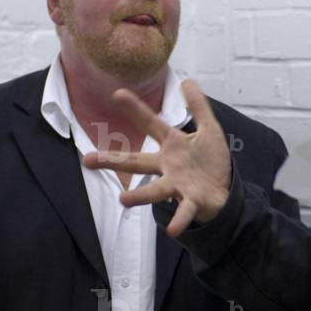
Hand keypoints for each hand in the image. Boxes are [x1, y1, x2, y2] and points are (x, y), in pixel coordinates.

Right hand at [82, 79, 231, 237]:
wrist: (225, 190)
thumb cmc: (211, 161)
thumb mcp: (209, 129)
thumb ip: (199, 106)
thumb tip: (186, 81)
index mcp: (172, 145)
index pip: (151, 123)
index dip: (135, 109)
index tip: (117, 94)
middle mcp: (168, 166)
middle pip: (137, 162)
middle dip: (112, 160)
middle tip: (86, 160)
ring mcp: (177, 185)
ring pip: (155, 190)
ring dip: (140, 195)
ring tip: (122, 200)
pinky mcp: (192, 201)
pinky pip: (183, 211)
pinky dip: (179, 219)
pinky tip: (172, 230)